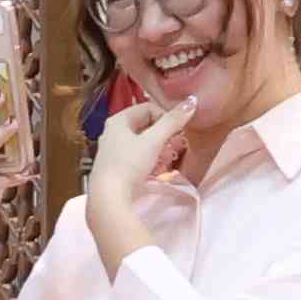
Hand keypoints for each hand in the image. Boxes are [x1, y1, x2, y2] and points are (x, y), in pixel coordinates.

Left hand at [77, 95, 190, 273]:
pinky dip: (150, 159)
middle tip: (175, 145)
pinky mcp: (115, 166)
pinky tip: (157, 169)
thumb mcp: (154, 141)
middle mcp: (112, 132)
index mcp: (118, 120)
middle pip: (145, 125)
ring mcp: (112, 150)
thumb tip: (191, 101)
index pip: (148, 108)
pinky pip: (137, 156)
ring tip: (168, 158)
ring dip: (159, 148)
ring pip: (142, 142)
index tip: (177, 131)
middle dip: (163, 134)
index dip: (165, 117)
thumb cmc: (129, 164)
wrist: (109, 197)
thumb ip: (172, 121)